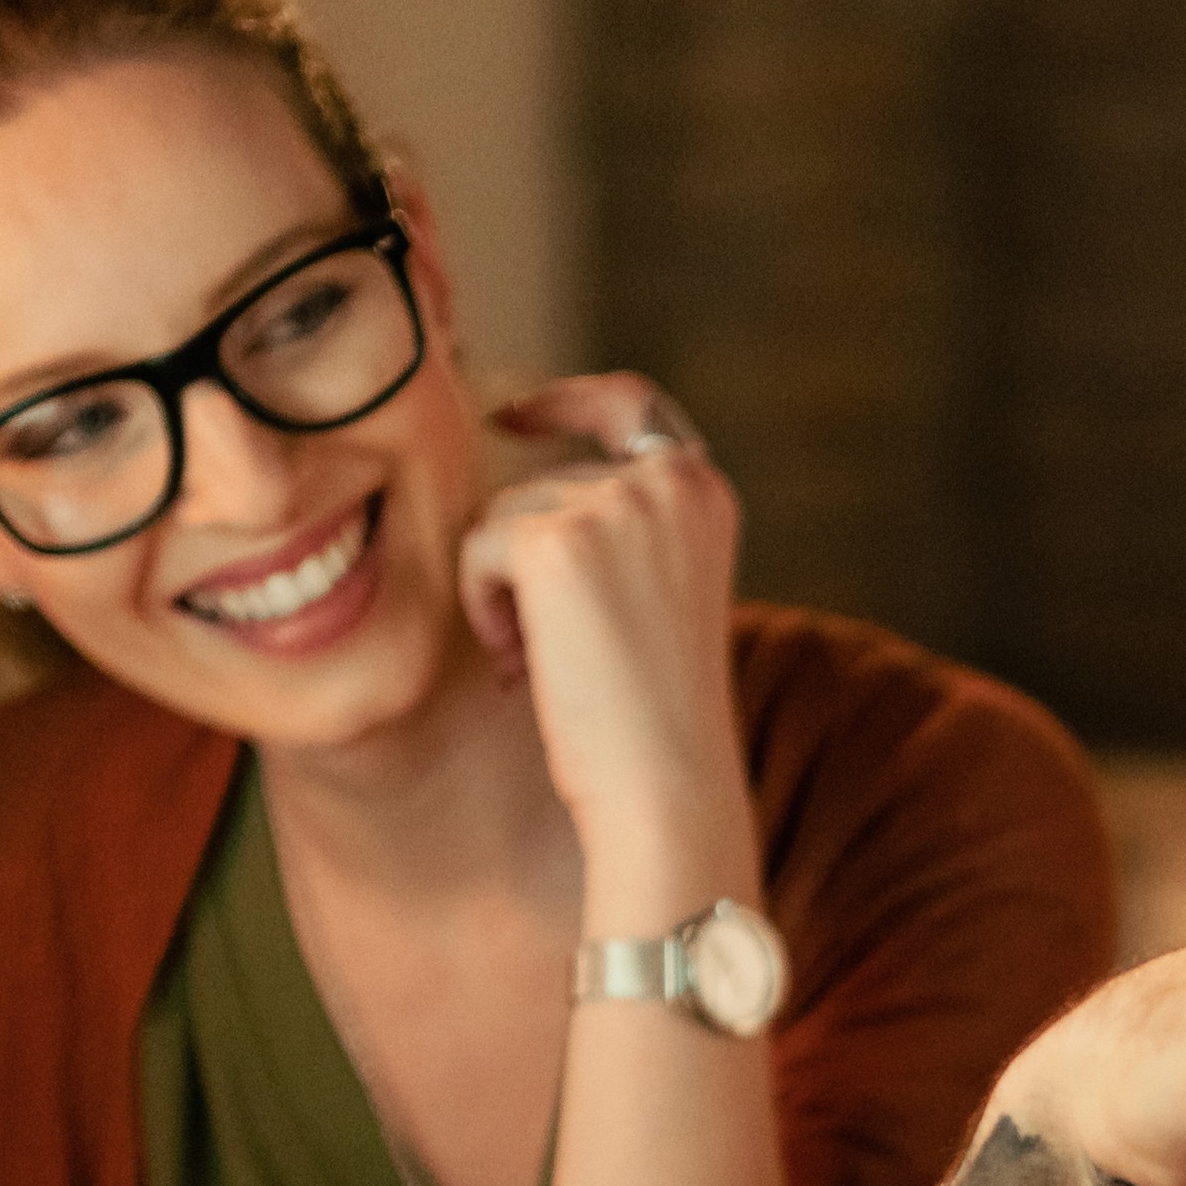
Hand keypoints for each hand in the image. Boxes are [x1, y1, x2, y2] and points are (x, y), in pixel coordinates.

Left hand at [463, 373, 751, 918]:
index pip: (631, 404)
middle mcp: (670, 482)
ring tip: (541, 665)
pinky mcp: (555, 540)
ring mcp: (614, 505)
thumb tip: (521, 494)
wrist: (664, 784)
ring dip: (505, 594)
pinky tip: (520, 665)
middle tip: (554, 654)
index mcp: (706, 493)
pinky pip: (479, 550)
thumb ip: (620, 531)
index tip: (512, 418)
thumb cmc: (653, 715)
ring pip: (506, 519)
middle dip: (530, 563)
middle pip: (547, 482)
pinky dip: (484, 608)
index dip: (567, 401)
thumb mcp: (656, 595)